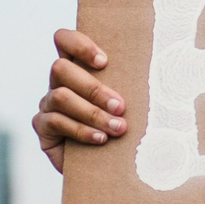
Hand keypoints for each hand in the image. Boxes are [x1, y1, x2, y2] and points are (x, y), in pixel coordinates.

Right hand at [32, 29, 127, 171]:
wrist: (105, 163)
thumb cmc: (120, 126)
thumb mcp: (125, 103)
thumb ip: (130, 86)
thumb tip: (162, 72)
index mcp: (77, 67)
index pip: (64, 40)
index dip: (79, 45)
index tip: (104, 62)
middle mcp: (58, 82)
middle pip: (60, 68)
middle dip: (93, 88)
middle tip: (120, 107)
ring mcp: (47, 103)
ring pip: (61, 97)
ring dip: (92, 113)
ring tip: (118, 127)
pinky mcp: (42, 126)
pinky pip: (56, 122)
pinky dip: (82, 130)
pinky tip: (101, 139)